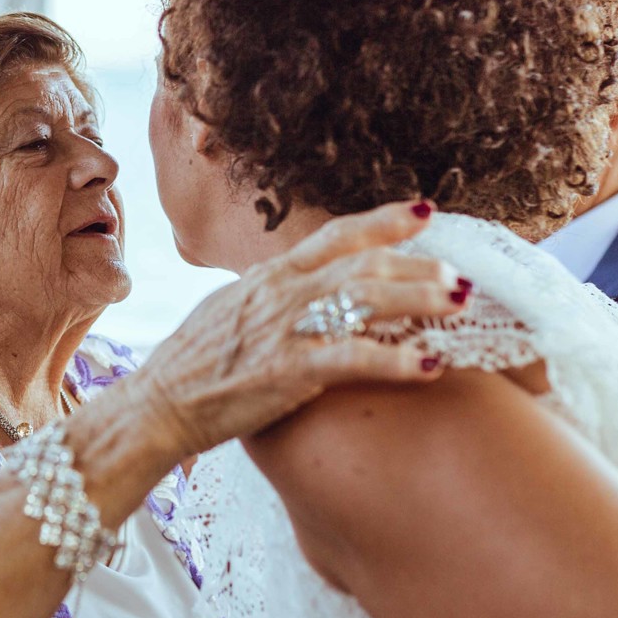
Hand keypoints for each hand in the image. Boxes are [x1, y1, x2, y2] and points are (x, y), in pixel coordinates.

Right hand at [129, 201, 462, 459]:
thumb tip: (300, 286)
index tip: (425, 213)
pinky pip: (354, 358)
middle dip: (417, 265)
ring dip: (420, 298)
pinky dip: (398, 360)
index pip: (336, 236)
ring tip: (461, 303)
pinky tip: (432, 366)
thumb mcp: (230, 311)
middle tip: (460, 274)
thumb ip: (270, 296)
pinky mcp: (289, 370)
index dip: (383, 222)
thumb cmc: (193, 366)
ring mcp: (285, 328)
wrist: (157, 405)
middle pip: (363, 264)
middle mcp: (281, 292)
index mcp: (269, 276)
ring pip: (366, 301)